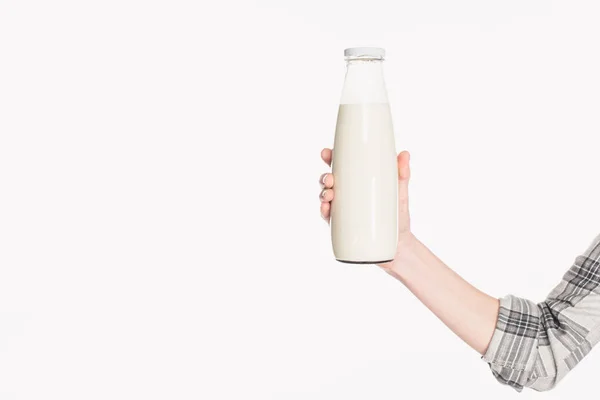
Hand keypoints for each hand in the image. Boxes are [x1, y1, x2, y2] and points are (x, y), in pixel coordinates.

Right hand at [319, 148, 413, 269]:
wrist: (400, 245)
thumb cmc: (398, 216)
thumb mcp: (400, 192)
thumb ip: (402, 173)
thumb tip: (404, 154)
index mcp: (357, 183)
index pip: (340, 168)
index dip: (330, 159)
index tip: (327, 153)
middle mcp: (347, 196)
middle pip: (329, 182)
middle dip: (324, 177)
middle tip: (330, 178)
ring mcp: (343, 211)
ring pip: (326, 197)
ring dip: (322, 193)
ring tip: (329, 194)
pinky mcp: (342, 226)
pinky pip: (328, 217)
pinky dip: (324, 211)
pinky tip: (326, 208)